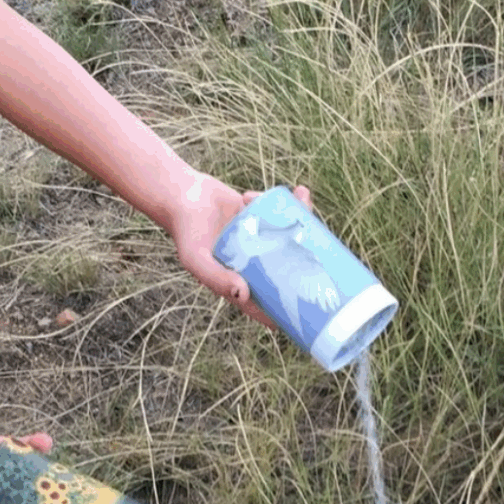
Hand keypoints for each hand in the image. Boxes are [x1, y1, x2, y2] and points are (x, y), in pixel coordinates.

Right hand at [168, 172, 311, 326]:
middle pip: (286, 269)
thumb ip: (216, 279)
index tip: (315, 311)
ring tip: (308, 207)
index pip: (270, 302)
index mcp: (241, 281)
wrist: (180, 196)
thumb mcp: (196, 260)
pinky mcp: (258, 218)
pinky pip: (281, 214)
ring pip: (288, 238)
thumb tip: (243, 295)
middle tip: (323, 248)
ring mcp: (257, 240)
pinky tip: (299, 192)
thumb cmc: (186, 232)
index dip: (292, 309)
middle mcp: (252, 263)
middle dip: (307, 261)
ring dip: (304, 225)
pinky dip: (290, 204)